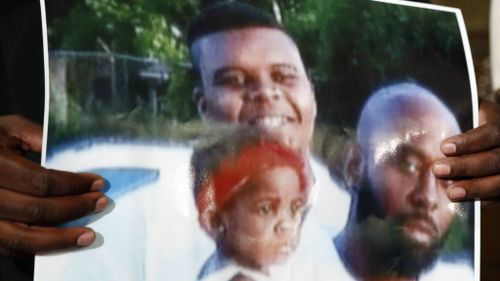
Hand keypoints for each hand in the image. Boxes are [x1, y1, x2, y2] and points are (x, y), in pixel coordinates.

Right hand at [0, 115, 107, 256]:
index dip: (73, 184)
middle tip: (102, 204)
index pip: (41, 181)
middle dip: (74, 208)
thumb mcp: (7, 128)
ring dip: (60, 240)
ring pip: (22, 238)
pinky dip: (38, 249)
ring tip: (88, 236)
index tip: (98, 184)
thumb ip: (37, 136)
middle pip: (35, 210)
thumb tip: (73, 152)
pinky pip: (9, 248)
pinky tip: (60, 243)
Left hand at [432, 100, 499, 201]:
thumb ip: (457, 114)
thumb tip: (422, 118)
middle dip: (466, 166)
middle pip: (495, 159)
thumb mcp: (468, 113)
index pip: (491, 133)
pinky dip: (482, 200)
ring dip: (475, 188)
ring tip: (450, 193)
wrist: (488, 143)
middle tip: (438, 170)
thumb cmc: (469, 124)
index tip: (444, 147)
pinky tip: (463, 203)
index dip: (469, 142)